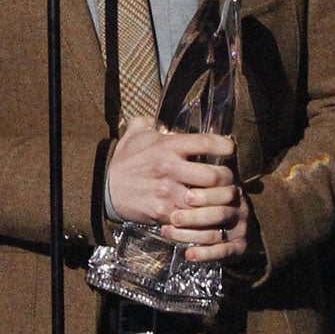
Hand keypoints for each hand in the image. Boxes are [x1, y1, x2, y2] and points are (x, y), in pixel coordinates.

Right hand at [107, 119, 248, 264]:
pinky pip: (193, 218)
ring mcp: (167, 192)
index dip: (226, 145)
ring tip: (223, 198)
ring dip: (219, 201)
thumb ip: (151, 122)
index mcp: (167, 146)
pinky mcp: (164, 212)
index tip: (231, 148)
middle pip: (214, 176)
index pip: (206, 142)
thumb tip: (162, 116)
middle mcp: (170, 168)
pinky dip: (203, 217)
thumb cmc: (124, 160)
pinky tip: (207, 212)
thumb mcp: (135, 133)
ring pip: (207, 200)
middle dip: (228, 179)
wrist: (103, 189)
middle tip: (229, 179)